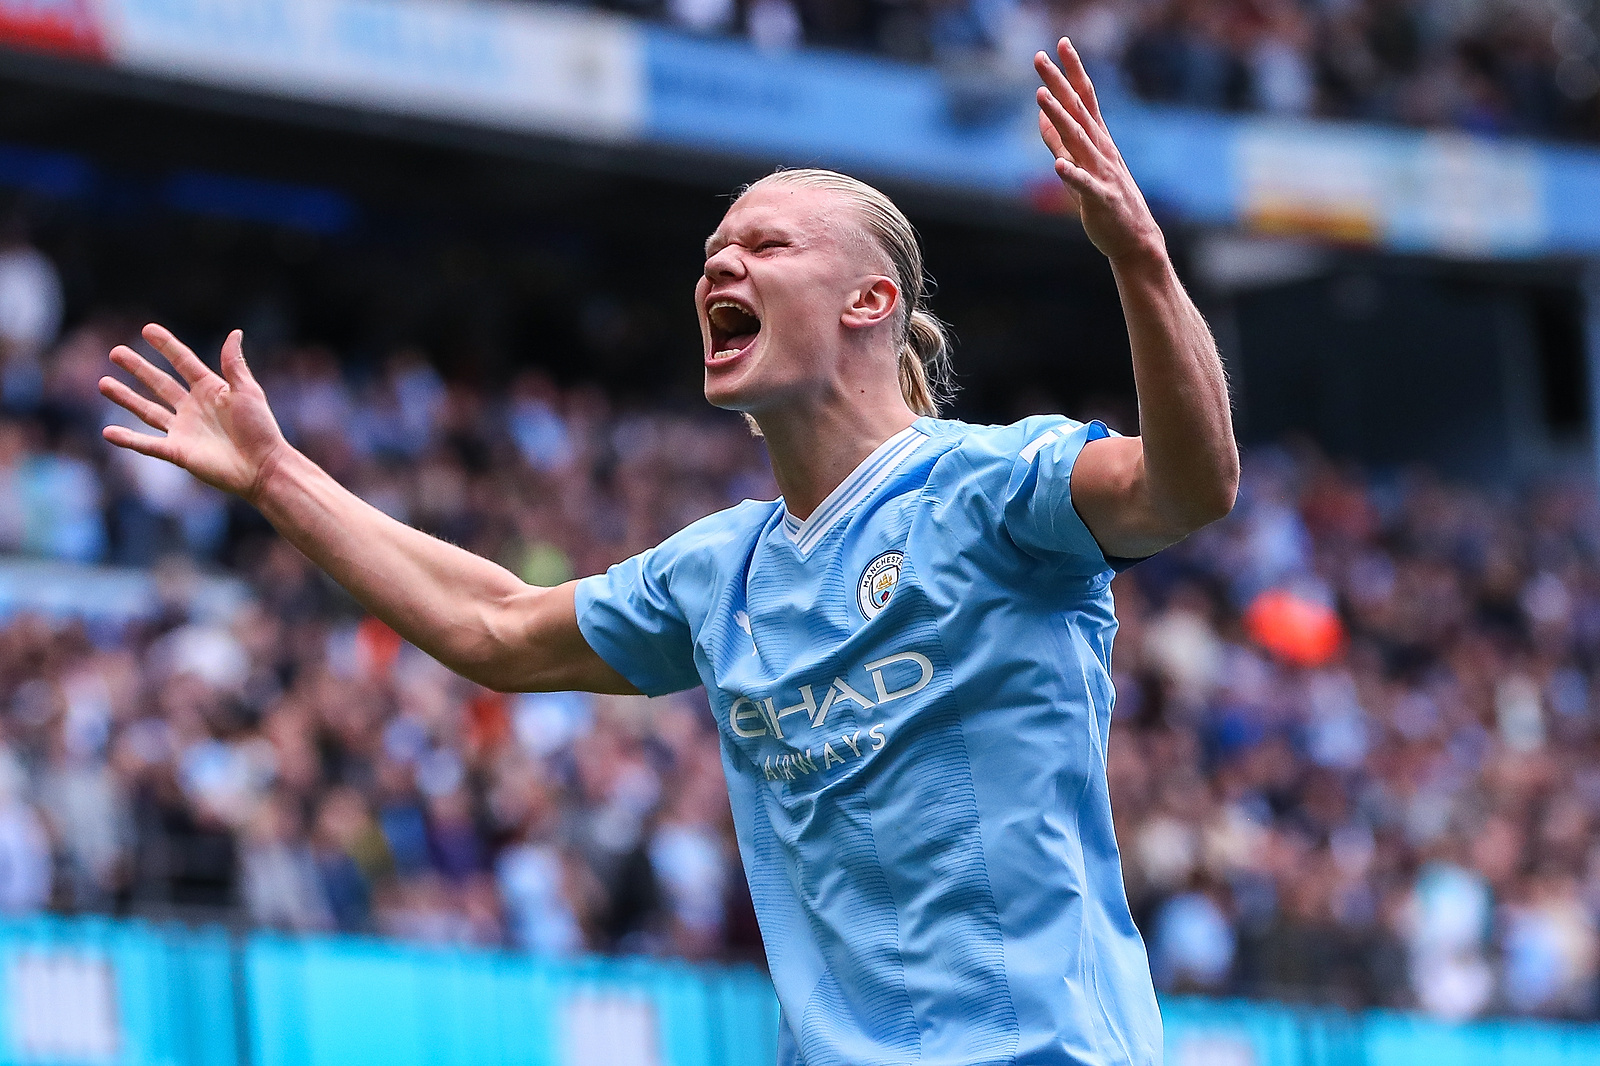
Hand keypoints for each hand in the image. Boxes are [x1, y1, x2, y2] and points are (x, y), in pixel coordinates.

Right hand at [100, 324, 289, 502]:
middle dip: (138, 368)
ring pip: (147, 410)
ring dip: (125, 397)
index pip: (183, 363)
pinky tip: (107, 432)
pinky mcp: (178, 452)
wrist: (264, 467)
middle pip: (159, 384)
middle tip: (115, 352)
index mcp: (211, 390)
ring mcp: (184, 430)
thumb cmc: (261, 429)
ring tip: (103, 383)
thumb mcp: (248, 391)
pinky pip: (148, 445)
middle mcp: (193, 408)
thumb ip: (235, 364)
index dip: (167, 346)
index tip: (148, 329)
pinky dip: (128, 439)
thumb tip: (234, 332)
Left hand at [1035, 39, 1164, 263]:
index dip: (1072, 71)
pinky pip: (1084, 185)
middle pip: (1077, 110)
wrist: (1134, 239)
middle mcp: (1101, 150)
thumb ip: (1058, 142)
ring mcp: (1102, 173)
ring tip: (1040, 97)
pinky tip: (1059, 166)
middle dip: (1058, 83)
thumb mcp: (1078, 166)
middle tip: (1039, 56)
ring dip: (1059, 118)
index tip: (1060, 44)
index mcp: (1097, 140)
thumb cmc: (1105, 201)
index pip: (1084, 98)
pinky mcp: (1100, 199)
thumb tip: (1040, 116)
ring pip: (1078, 141)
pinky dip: (1072, 175)